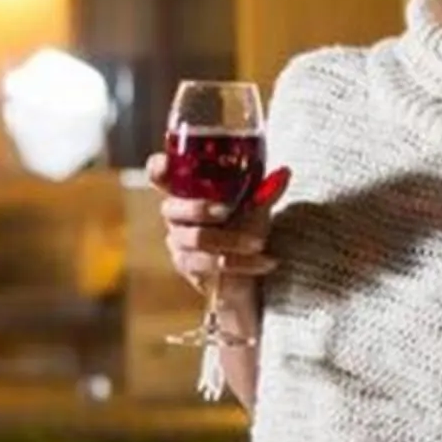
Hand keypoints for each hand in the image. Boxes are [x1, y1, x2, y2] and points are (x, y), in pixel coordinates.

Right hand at [147, 155, 275, 339]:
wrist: (250, 277)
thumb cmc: (245, 233)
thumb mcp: (257, 210)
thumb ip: (265, 192)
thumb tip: (284, 172)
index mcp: (186, 193)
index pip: (160, 176)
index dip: (157, 168)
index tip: (167, 163)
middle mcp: (175, 217)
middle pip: (172, 208)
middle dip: (200, 208)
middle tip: (227, 211)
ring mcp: (179, 244)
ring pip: (197, 239)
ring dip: (232, 240)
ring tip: (260, 243)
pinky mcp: (189, 269)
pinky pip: (211, 264)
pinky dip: (243, 263)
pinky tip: (266, 262)